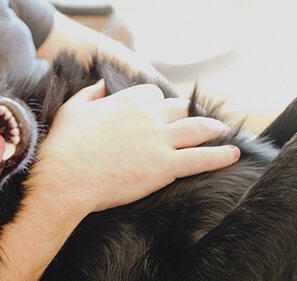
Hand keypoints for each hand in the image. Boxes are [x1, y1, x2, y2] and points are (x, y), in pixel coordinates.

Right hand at [34, 80, 239, 214]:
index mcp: (126, 102)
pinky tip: (232, 154)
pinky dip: (220, 155)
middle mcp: (148, 116)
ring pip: (197, 127)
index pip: (153, 95)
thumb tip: (101, 85)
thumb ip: (89, 95)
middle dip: (188, 113)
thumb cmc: (65, 148)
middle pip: (179, 108)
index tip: (160, 112)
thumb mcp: (71, 111)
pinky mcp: (166, 166)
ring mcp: (160, 141)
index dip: (158, 105)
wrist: (66, 179)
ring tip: (223, 132)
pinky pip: (201, 158)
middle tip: (197, 121)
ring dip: (213, 128)